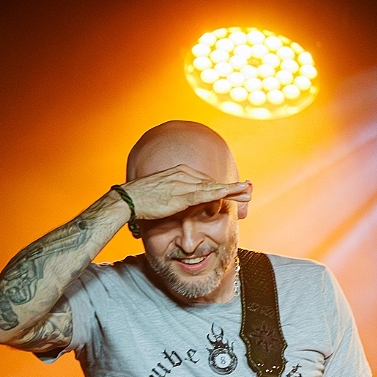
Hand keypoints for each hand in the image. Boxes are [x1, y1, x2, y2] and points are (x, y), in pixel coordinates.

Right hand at [120, 165, 252, 220]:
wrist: (128, 200)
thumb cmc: (141, 200)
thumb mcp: (161, 195)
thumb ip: (174, 196)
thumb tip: (180, 204)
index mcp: (179, 172)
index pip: (205, 180)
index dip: (220, 187)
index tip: (234, 191)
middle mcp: (183, 174)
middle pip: (212, 182)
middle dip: (231, 187)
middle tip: (248, 190)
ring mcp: (183, 183)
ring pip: (212, 187)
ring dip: (231, 190)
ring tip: (247, 192)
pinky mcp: (181, 194)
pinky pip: (204, 194)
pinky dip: (218, 194)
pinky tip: (229, 194)